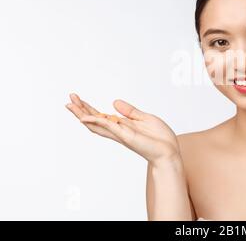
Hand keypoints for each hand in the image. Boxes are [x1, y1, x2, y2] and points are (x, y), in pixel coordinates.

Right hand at [65, 93, 180, 163]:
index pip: (102, 116)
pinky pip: (109, 127)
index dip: (89, 108)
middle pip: (95, 120)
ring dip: (83, 115)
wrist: (169, 151)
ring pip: (97, 124)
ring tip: (70, 106)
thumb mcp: (145, 118)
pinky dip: (97, 121)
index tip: (78, 99)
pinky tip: (85, 117)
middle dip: (81, 110)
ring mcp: (121, 134)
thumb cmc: (160, 138)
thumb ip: (130, 111)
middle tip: (69, 99)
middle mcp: (118, 131)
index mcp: (122, 126)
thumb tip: (114, 102)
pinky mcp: (126, 136)